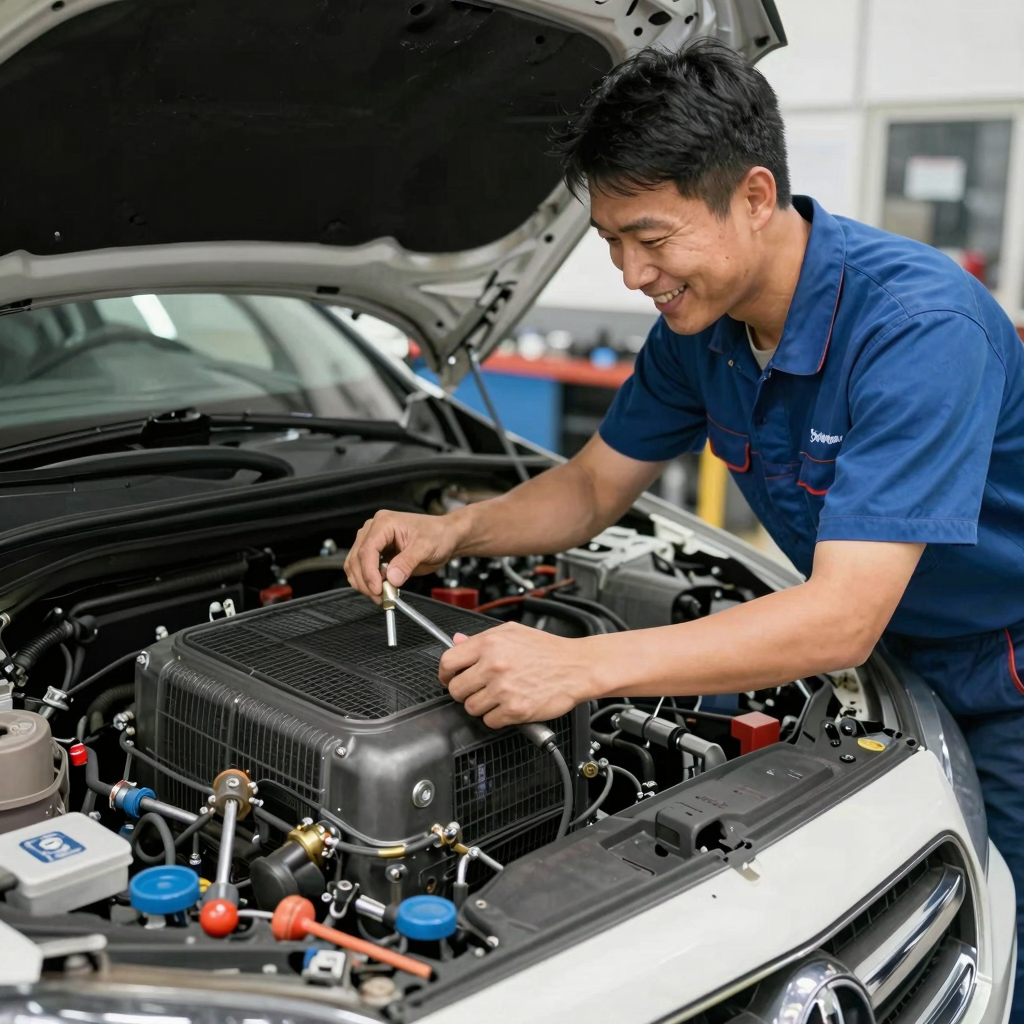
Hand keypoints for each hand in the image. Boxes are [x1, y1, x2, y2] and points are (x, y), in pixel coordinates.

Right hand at [344, 510, 463, 601]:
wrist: (445, 537)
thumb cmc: (437, 535)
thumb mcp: (426, 548)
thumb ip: (407, 562)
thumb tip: (392, 578)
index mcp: (384, 523)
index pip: (367, 550)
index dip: (369, 572)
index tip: (377, 589)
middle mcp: (374, 530)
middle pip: (357, 559)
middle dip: (366, 582)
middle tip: (381, 597)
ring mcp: (373, 542)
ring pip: (355, 566)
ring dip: (365, 584)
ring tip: (383, 596)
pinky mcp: (376, 554)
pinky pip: (363, 570)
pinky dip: (369, 583)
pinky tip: (382, 589)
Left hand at [439, 624, 592, 727]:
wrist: (577, 667)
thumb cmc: (548, 650)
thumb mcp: (513, 633)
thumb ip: (481, 638)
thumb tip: (457, 642)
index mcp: (490, 643)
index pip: (448, 661)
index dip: (445, 673)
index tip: (449, 678)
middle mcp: (494, 665)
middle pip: (456, 689)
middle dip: (464, 691)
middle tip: (478, 688)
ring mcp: (503, 689)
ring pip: (471, 707)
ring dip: (481, 706)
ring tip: (498, 696)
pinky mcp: (514, 710)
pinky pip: (489, 721)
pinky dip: (497, 717)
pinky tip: (509, 705)